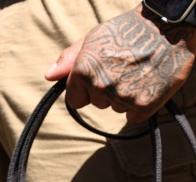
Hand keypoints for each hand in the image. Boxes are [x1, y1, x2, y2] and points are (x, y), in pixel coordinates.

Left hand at [45, 5, 195, 122]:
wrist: (170, 25)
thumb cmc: (130, 29)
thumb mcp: (95, 37)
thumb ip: (70, 59)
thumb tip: (49, 76)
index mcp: (84, 71)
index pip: (76, 101)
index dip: (87, 91)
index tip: (100, 79)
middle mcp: (100, 86)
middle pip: (98, 104)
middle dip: (108, 91)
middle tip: (126, 68)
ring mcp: (122, 96)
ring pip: (117, 108)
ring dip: (126, 96)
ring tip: (140, 72)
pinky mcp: (144, 105)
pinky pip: (134, 117)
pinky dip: (141, 105)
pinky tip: (149, 84)